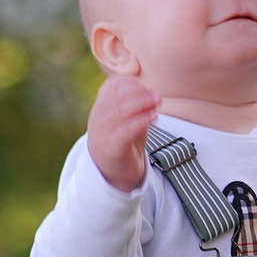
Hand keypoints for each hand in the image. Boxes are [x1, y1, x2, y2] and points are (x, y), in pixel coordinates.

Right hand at [86, 74, 160, 191]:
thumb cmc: (124, 142)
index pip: (109, 87)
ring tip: (157, 103)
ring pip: (119, 112)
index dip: (129, 83)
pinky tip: (154, 117)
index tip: (146, 85)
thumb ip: (136, 106)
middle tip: (156, 95)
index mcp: (101, 108)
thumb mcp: (128, 120)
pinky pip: (125, 131)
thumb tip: (152, 92)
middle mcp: (98, 119)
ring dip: (141, 104)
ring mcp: (103, 134)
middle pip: (115, 98)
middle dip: (138, 92)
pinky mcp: (112, 149)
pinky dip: (141, 121)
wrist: (114, 173)